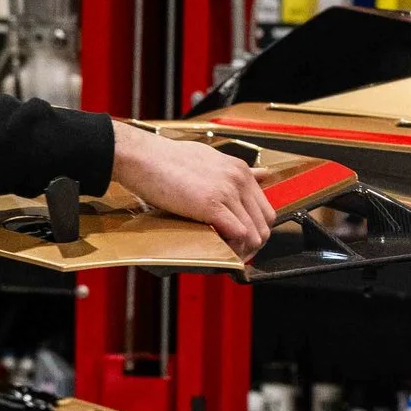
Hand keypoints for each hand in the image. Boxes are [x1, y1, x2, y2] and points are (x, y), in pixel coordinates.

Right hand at [108, 123, 276, 259]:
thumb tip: (262, 174)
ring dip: (244, 249)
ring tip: (228, 254)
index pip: (266, 209)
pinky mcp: (211, 205)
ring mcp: (227, 192)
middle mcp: (238, 180)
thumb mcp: (210, 158)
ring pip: (256, 233)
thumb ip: (237, 171)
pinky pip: (239, 234)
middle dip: (254, 243)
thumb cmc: (168, 158)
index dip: (257, 230)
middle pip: (266, 224)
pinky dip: (233, 248)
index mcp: (239, 170)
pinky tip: (221, 250)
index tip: (243, 240)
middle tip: (237, 252)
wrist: (143, 156)